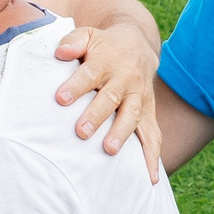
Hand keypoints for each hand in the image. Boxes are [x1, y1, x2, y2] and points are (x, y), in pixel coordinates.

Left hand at [53, 23, 162, 179]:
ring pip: (132, 116)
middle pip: (110, 98)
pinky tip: (150, 177)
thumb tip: (59, 53)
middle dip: (97, 116)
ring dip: (121, 134)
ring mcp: (139, 97)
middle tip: (81, 132)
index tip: (60, 99)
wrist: (137, 46)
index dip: (75, 86)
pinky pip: (153, 135)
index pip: (88, 75)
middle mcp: (125, 80)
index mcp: (106, 62)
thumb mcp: (88, 35)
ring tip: (109, 151)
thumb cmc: (103, 46)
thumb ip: (72, 42)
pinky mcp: (149, 112)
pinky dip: (153, 156)